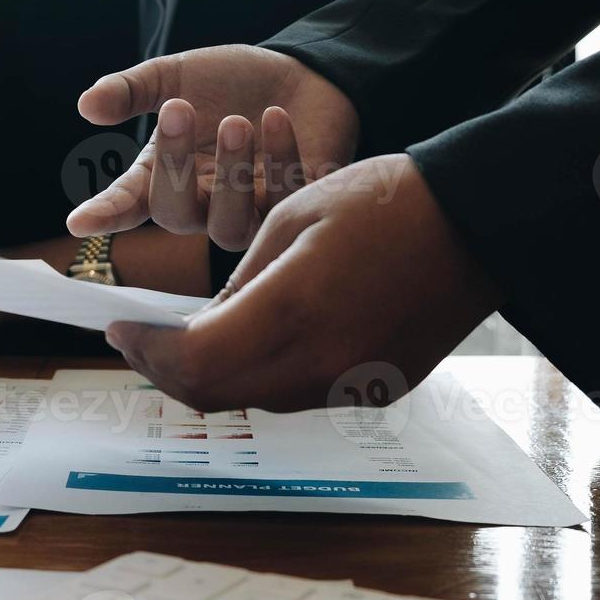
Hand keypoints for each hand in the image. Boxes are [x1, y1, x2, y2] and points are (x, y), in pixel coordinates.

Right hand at [66, 46, 359, 250]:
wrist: (298, 72)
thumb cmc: (230, 82)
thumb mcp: (174, 76)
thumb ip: (131, 91)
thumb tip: (86, 106)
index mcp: (164, 176)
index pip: (127, 204)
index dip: (105, 215)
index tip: (79, 220)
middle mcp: (201, 204)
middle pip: (174, 216)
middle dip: (173, 167)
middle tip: (176, 109)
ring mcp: (247, 211)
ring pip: (228, 225)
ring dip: (230, 177)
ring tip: (236, 121)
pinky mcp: (292, 204)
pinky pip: (282, 200)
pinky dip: (280, 157)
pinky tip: (276, 116)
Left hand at [102, 155, 500, 411]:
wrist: (478, 223)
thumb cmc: (384, 202)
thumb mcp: (290, 219)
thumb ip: (239, 281)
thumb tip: (204, 323)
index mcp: (291, 312)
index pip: (192, 360)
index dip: (147, 350)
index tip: (120, 329)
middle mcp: (320, 364)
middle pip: (216, 393)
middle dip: (170, 369)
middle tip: (144, 338)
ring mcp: (351, 384)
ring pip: (255, 398)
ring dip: (216, 373)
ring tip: (194, 333)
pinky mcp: (376, 388)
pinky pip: (299, 392)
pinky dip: (264, 371)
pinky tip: (257, 336)